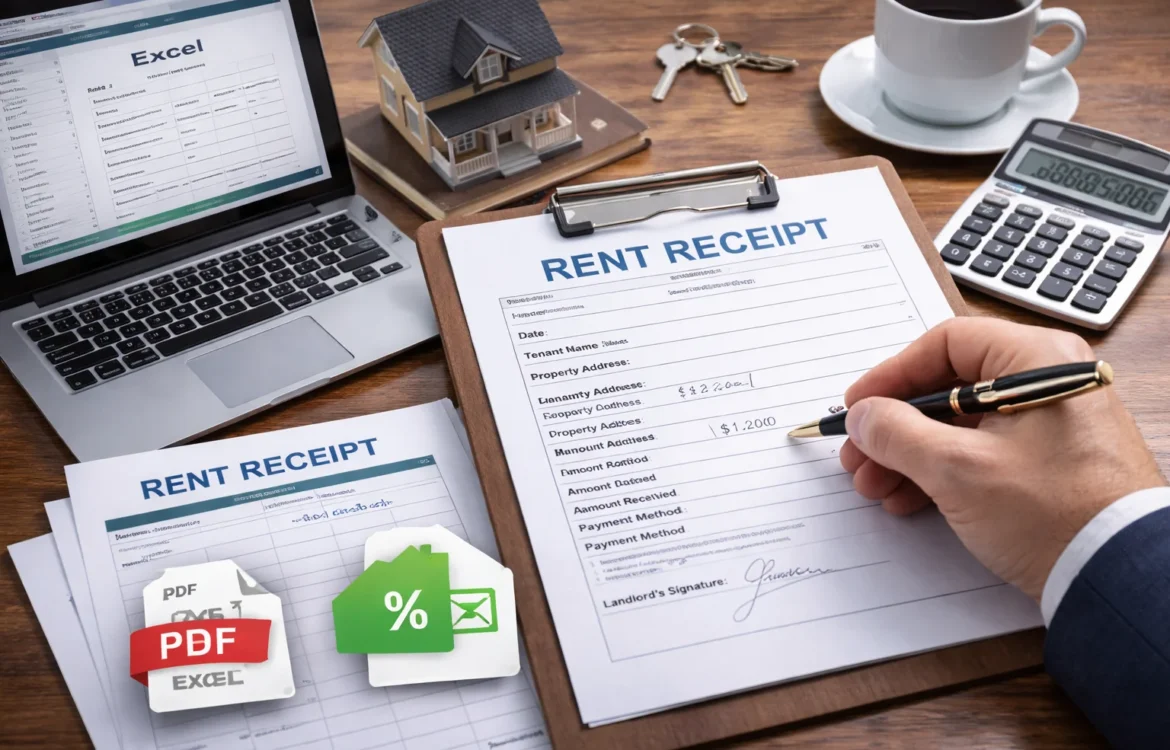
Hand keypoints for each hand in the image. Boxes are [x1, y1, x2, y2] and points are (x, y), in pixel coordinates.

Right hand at [840, 318, 1164, 600]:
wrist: (1117, 576)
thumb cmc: (1055, 514)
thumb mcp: (957, 469)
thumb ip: (896, 433)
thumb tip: (863, 416)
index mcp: (1037, 360)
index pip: (945, 344)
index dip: (892, 375)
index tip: (859, 405)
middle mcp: (1049, 381)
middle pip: (949, 387)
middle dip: (894, 426)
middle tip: (860, 454)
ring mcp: (1053, 423)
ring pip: (961, 424)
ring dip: (910, 453)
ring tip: (876, 486)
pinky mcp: (1052, 461)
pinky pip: (984, 451)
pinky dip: (942, 470)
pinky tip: (910, 498)